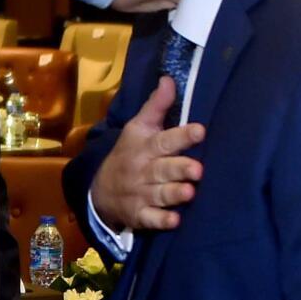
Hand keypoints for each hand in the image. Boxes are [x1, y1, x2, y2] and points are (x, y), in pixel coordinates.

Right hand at [91, 76, 205, 231]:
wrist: (100, 189)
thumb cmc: (129, 153)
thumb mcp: (137, 128)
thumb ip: (156, 106)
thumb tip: (170, 79)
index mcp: (145, 146)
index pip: (164, 139)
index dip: (182, 135)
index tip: (200, 130)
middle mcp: (143, 170)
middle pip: (163, 169)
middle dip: (179, 168)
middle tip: (197, 169)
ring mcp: (140, 193)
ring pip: (160, 194)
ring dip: (174, 194)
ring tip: (190, 192)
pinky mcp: (139, 215)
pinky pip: (150, 219)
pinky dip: (161, 221)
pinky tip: (175, 220)